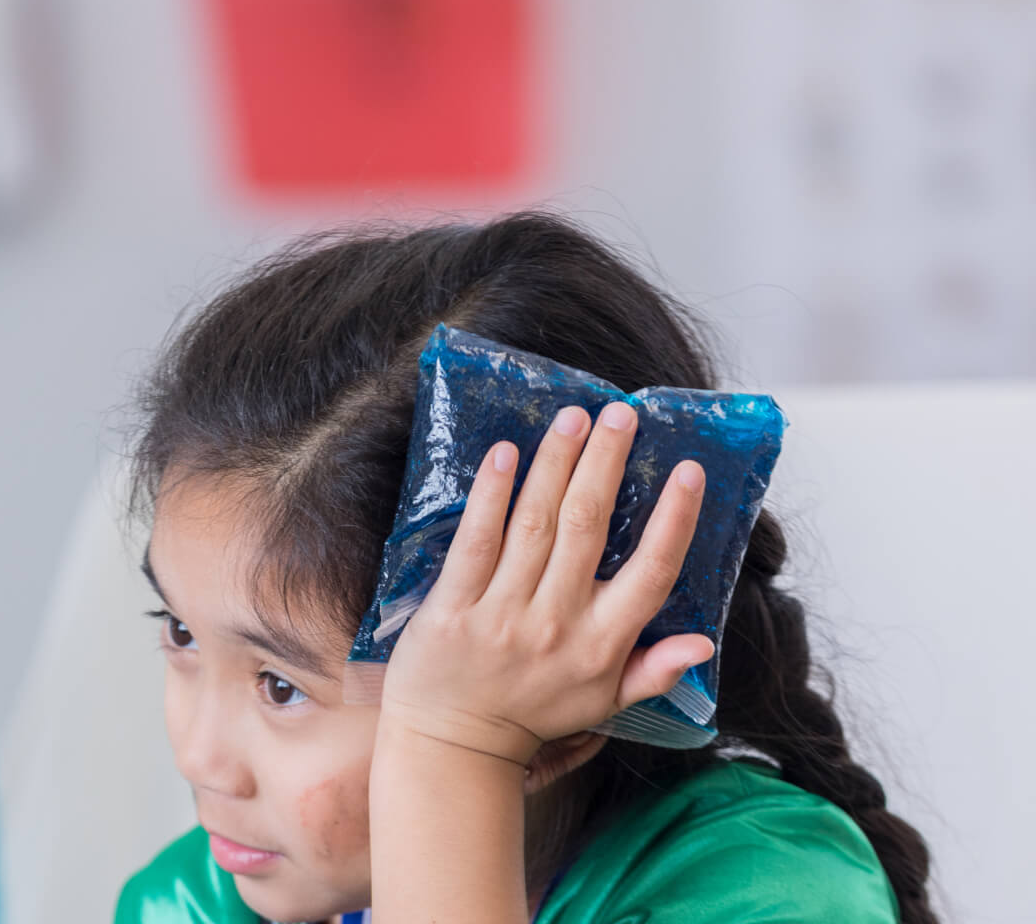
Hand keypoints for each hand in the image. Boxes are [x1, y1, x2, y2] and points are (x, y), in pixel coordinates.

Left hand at [378, 402, 713, 767]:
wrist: (453, 742)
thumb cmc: (533, 711)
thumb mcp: (604, 702)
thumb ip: (654, 670)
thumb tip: (704, 643)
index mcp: (603, 645)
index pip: (651, 573)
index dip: (674, 520)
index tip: (686, 470)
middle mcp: (556, 624)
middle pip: (588, 530)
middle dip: (607, 465)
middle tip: (621, 415)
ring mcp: (502, 614)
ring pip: (535, 525)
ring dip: (556, 464)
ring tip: (573, 417)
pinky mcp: (452, 608)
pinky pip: (474, 543)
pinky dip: (491, 496)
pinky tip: (505, 453)